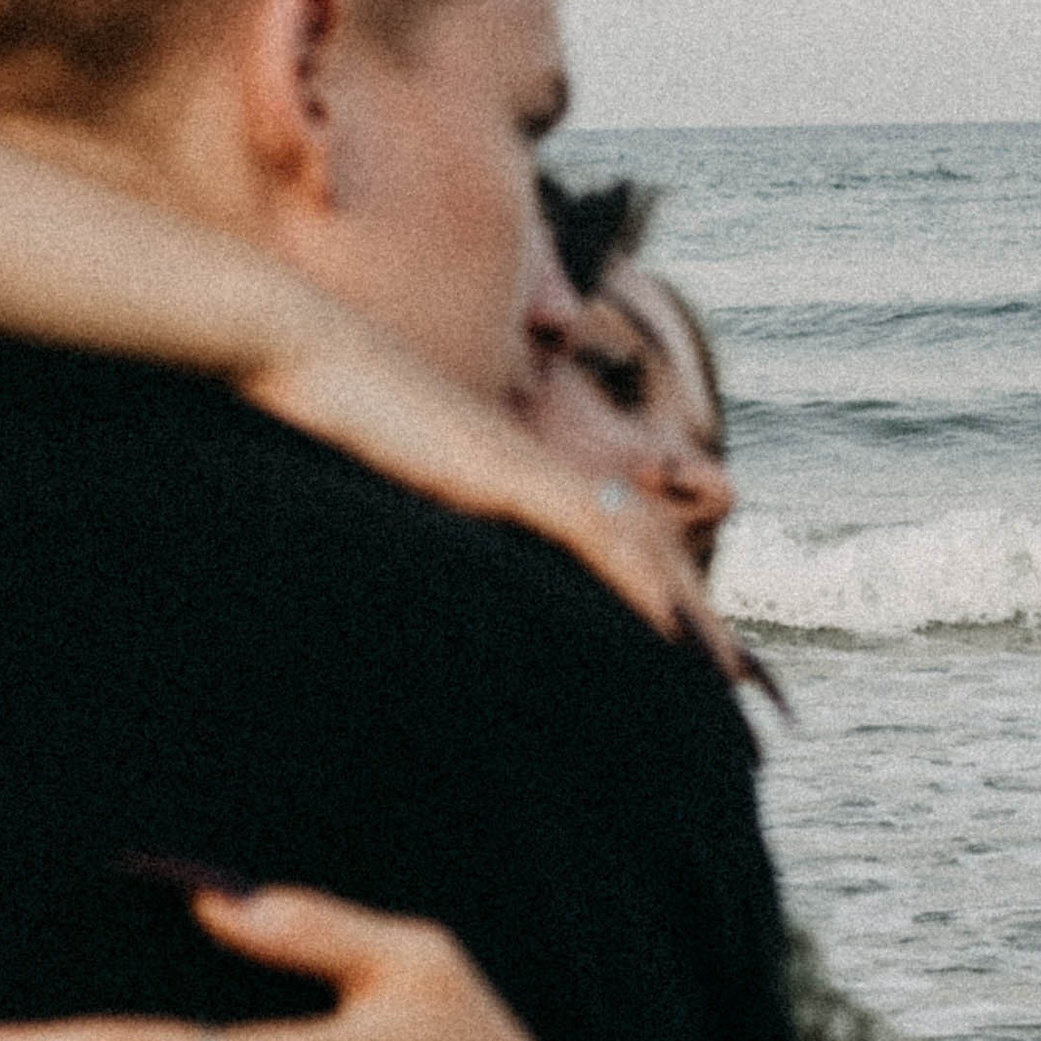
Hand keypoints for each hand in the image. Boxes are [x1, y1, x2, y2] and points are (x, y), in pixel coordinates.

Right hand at [244, 340, 742, 678]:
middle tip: (743, 687)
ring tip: (729, 677)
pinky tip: (668, 628)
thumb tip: (418, 587)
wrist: (297, 354)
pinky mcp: (503, 470)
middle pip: (642, 551)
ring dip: (687, 615)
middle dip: (697, 623)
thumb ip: (412, 531)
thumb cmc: (326, 421)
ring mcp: (525, 468)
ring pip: (633, 546)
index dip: (654, 602)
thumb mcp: (379, 496)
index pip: (608, 546)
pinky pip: (589, 530)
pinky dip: (633, 581)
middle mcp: (536, 473)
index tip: (687, 662)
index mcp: (515, 483)